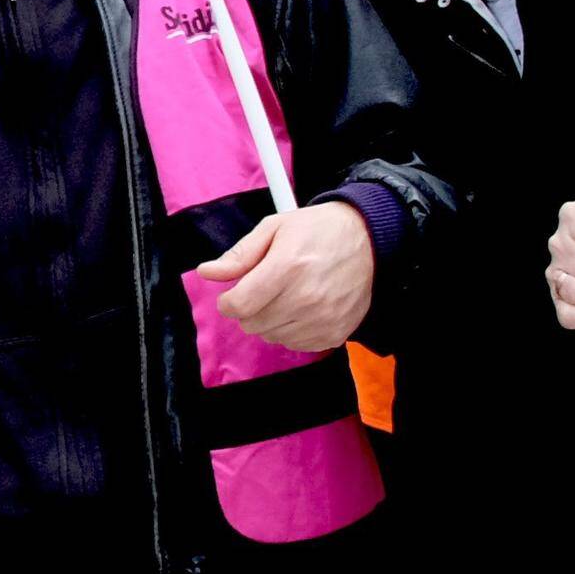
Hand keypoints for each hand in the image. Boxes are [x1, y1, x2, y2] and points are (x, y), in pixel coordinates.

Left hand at [209, 198, 376, 353]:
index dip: (228, 302)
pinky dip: (293, 331)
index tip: (233, 295)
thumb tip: (207, 273)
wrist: (367, 238)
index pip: (239, 306)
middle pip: (252, 324)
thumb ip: (238, 255)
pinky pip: (297, 345)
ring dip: (271, 321)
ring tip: (288, 296)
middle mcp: (307, 298)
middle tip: (266, 290)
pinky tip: (303, 309)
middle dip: (250, 309)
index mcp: (288, 268)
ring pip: (272, 337)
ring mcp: (324, 318)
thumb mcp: (273, 229)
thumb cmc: (317, 230)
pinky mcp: (336, 333)